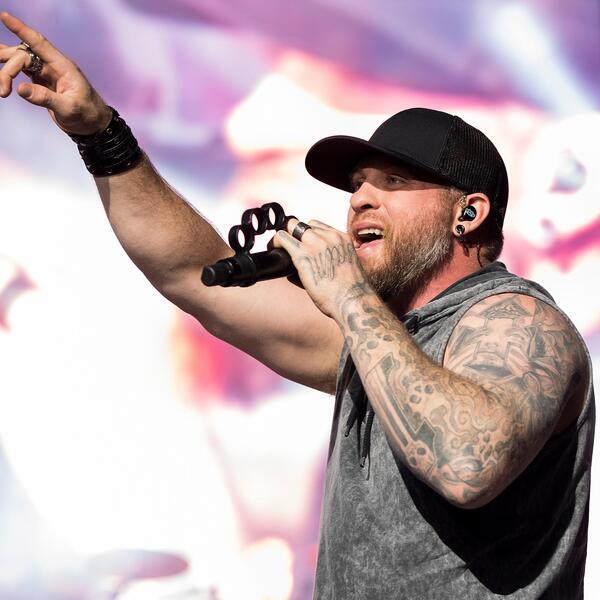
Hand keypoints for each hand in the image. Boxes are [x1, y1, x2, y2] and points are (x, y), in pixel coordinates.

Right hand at [0, 12, 111, 133]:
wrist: (94, 126)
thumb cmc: (87, 115)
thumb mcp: (69, 108)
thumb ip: (45, 98)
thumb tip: (21, 89)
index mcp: (63, 67)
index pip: (39, 43)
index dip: (21, 29)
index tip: (4, 16)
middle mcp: (53, 66)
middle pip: (23, 55)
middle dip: (9, 68)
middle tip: (3, 90)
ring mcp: (46, 74)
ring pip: (19, 62)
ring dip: (6, 72)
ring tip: (1, 90)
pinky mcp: (41, 83)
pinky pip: (21, 72)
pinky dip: (9, 73)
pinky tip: (1, 74)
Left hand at [272, 218, 370, 319]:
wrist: (353, 301)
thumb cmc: (351, 293)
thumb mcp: (346, 267)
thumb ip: (331, 260)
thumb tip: (312, 266)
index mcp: (342, 238)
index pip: (319, 226)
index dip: (308, 235)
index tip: (302, 244)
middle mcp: (329, 236)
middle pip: (304, 224)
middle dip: (295, 234)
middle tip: (288, 246)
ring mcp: (316, 243)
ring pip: (291, 226)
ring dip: (285, 237)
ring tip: (278, 248)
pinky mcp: (303, 254)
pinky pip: (282, 238)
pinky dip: (275, 243)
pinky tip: (273, 250)